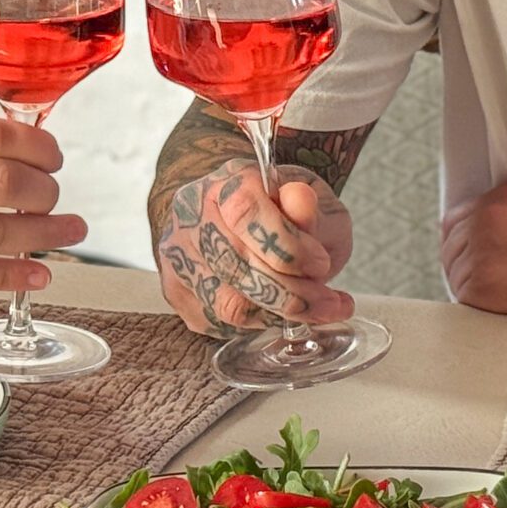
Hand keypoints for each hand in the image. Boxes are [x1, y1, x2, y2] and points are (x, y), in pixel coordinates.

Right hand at [155, 161, 353, 334]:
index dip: (288, 246)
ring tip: (313, 309)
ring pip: (228, 303)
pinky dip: (259, 324)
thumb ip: (312, 208)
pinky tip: (281, 313)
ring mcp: (178, 255)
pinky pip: (219, 323)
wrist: (247, 223)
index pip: (245, 212)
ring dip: (279, 315)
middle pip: (236, 266)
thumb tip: (300, 200)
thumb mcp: (315, 203)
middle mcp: (191, 215)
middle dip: (294, 292)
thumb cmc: (286, 214)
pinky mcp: (176, 291)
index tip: (322, 263)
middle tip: (330, 301)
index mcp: (226, 182)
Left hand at [440, 182, 506, 319]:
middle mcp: (483, 221)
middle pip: (451, 247)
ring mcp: (480, 255)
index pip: (458, 219)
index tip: (487, 252)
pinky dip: (482, 304)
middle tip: (502, 277)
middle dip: (470, 260)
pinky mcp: (484, 290)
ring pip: (457, 273)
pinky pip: (466, 299)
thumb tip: (482, 243)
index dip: (471, 238)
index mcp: (500, 196)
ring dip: (476, 282)